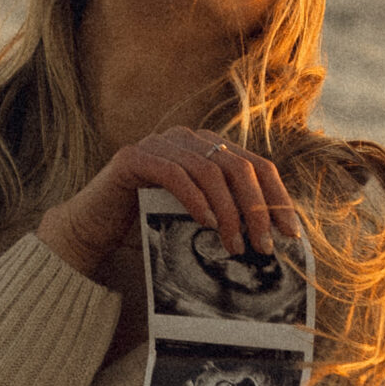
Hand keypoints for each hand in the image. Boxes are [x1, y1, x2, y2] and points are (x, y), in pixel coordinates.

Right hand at [38, 128, 301, 280]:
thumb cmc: (148, 226)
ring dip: (228, 211)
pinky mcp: (134, 157)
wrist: (93, 228)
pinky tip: (206, 224)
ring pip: (209, 170)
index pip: (257, 166)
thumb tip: (272, 240)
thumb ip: (229, 217)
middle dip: (257, 209)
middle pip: (239, 166)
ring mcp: (160, 143)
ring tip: (234, 245)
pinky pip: (174, 173)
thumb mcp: (198, 219)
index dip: (278, 198)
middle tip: (263, 246)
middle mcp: (187, 138)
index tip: (291, 234)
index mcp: (209, 148)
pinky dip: (195, 200)